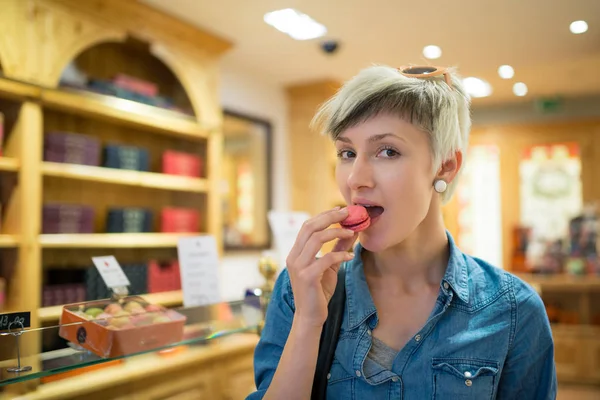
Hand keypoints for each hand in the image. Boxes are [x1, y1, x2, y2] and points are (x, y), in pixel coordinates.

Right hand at [286, 207, 357, 327]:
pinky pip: (325, 259)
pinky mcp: (307, 277)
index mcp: (296, 252)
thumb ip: (338, 248)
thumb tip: (352, 230)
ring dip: (336, 232)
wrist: (310, 317)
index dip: (324, 215)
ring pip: (316, 239)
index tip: (341, 210)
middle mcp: (293, 257)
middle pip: (310, 227)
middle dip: (330, 217)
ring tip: (352, 232)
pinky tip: (350, 256)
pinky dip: (340, 254)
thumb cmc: (319, 291)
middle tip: (348, 213)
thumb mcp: (329, 266)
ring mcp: (298, 267)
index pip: (307, 226)